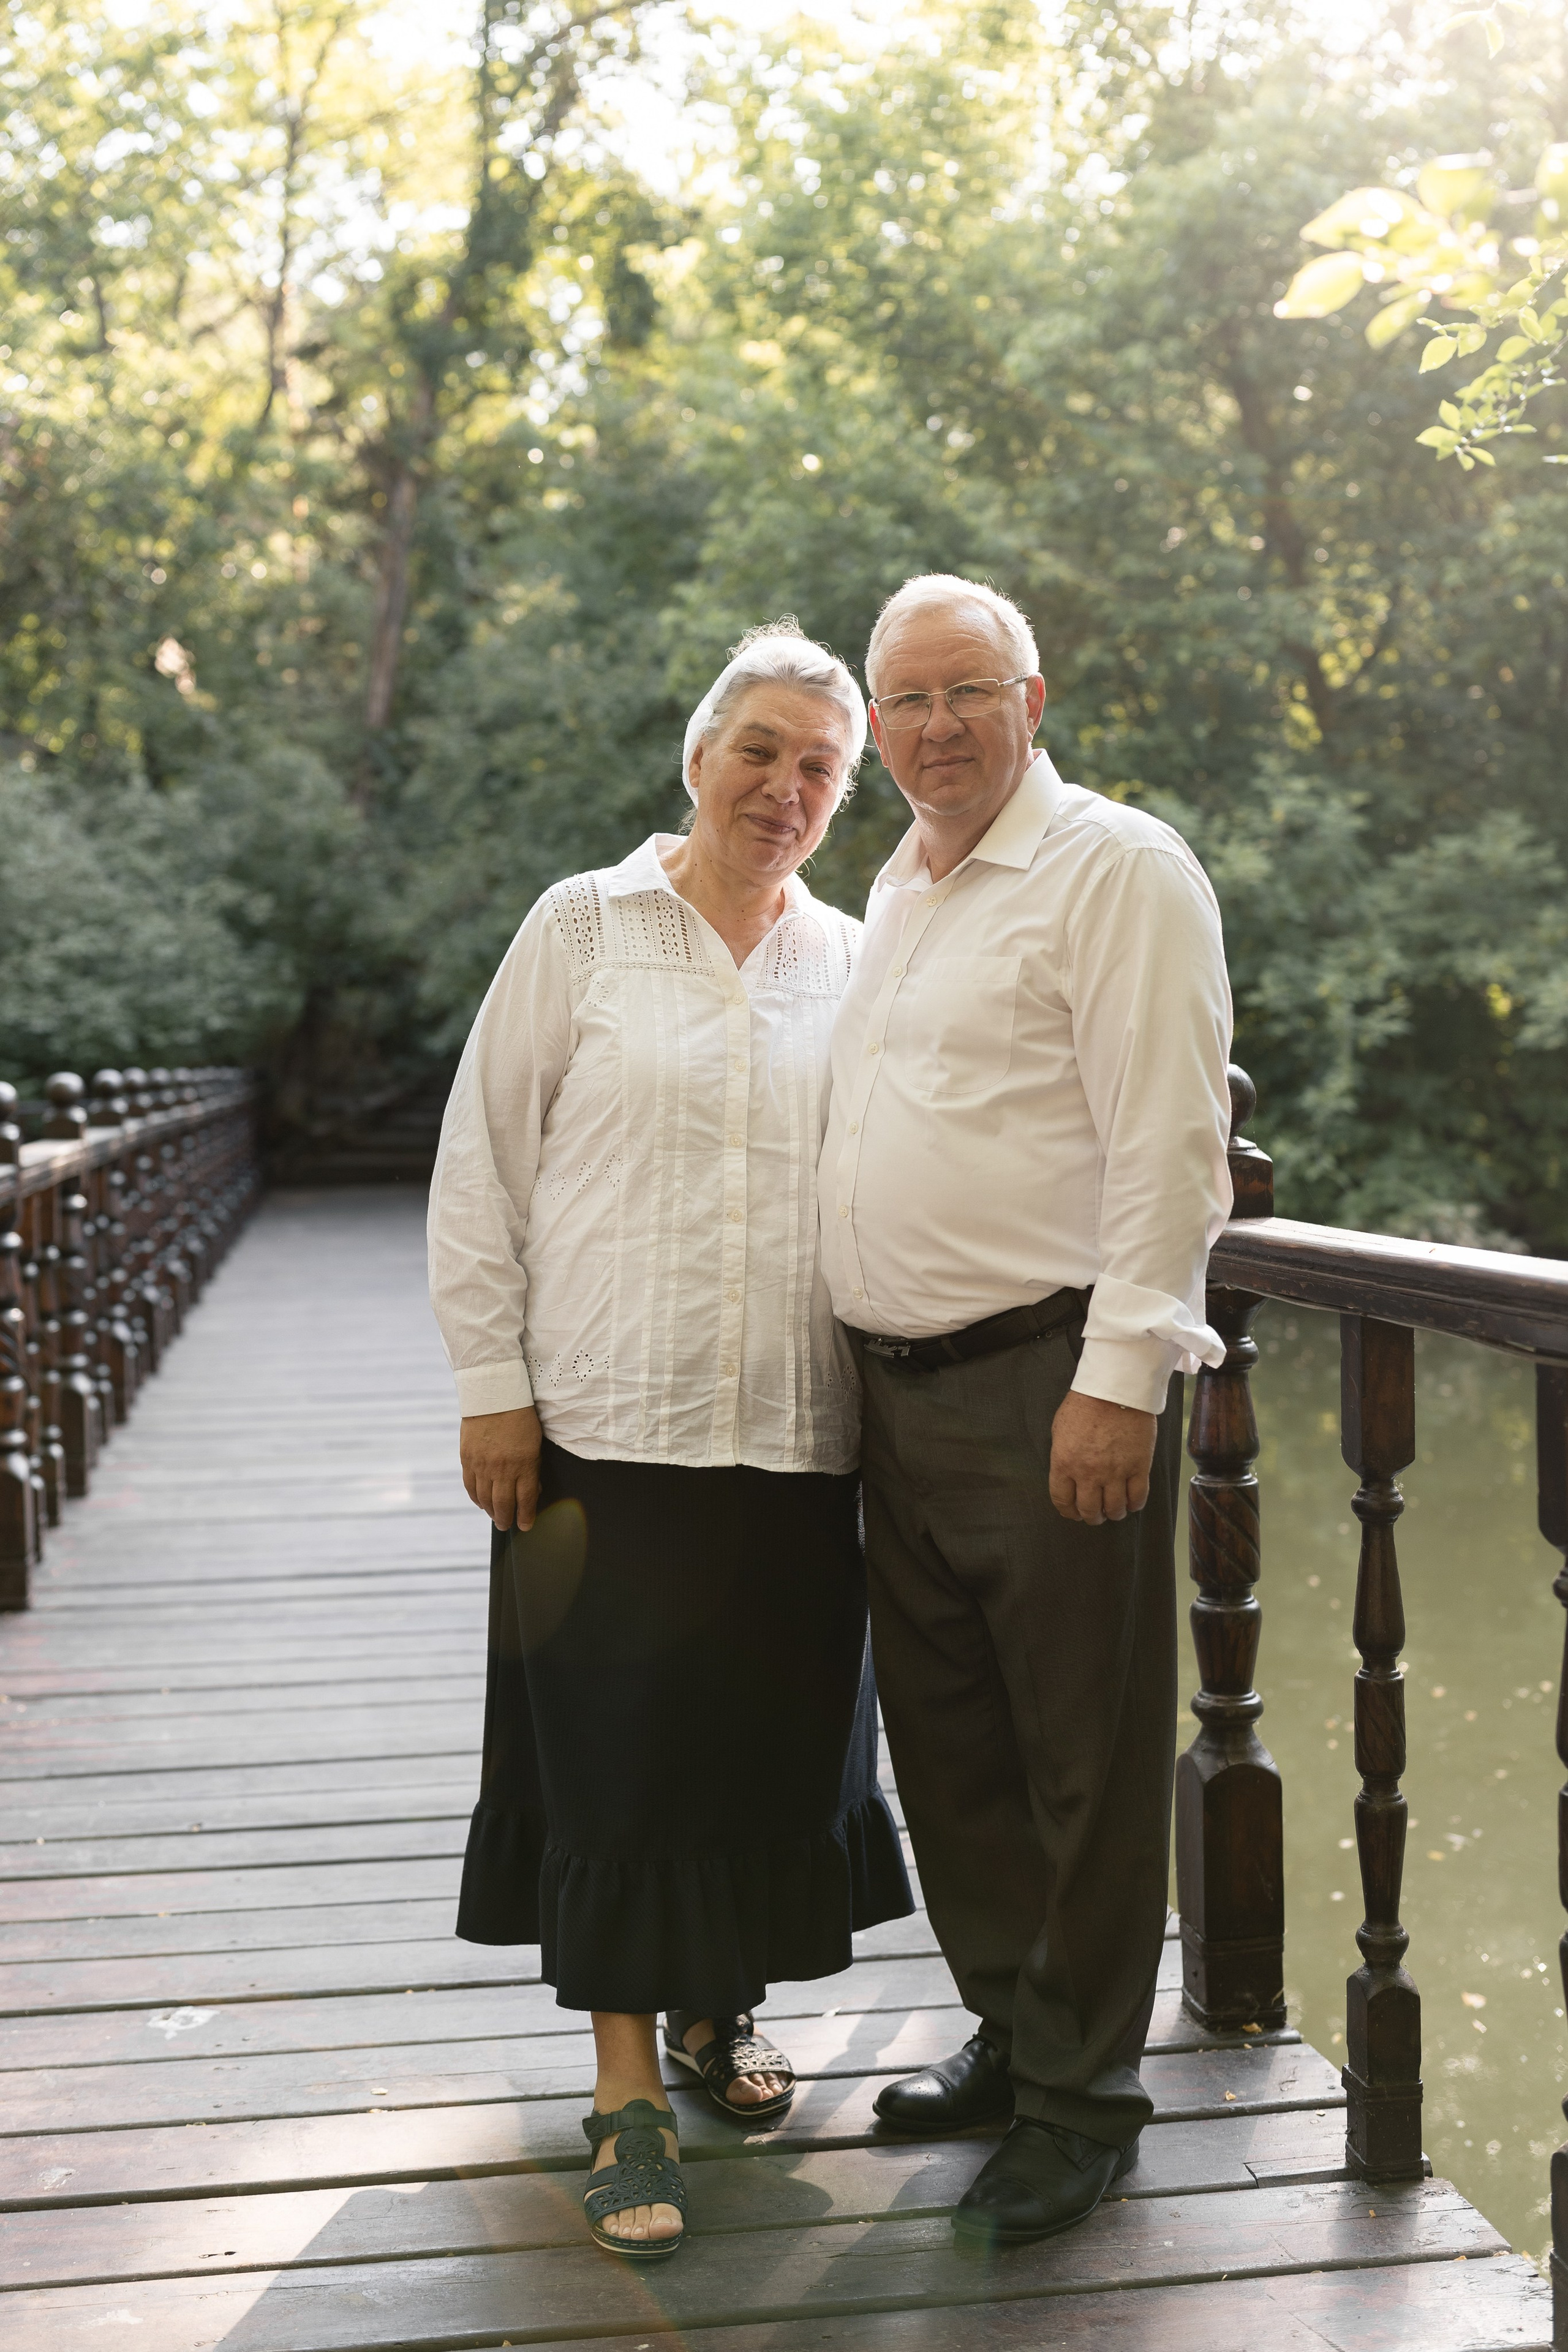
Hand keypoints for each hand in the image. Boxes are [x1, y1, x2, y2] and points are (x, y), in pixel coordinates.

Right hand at [460, 1406, 542, 1530]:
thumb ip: (532, 1468)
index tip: (526, 1526)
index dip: (526, 1517)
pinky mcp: (467, 1459)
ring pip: (485, 1499)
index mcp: (524, 1464)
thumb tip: (532, 1490)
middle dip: (507, 1519)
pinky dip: (476, 1498)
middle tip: (507, 1526)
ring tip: (496, 1517)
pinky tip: (481, 1503)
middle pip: (503, 1504)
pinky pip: (470, 1486)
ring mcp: (482, 1465)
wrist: (493, 1394)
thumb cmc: (520, 1416)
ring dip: (491, 1512)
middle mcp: (503, 1468)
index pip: (526, 1500)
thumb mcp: (535, 1443)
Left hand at [1049, 1390, 1157, 1525]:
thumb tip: (1067, 1476)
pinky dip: (1135, 1505)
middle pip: (1089, 1510)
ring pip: (1115, 1508)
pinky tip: (1132, 1503)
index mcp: (1064, 1463)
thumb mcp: (1060, 1430)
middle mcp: (1089, 1473)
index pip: (1062, 1501)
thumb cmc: (1086, 1403)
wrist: (1116, 1388)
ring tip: (1114, 1510)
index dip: (1068, 1512)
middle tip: (1095, 1514)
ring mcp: (1115, 1472)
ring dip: (1114, 1514)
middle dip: (1091, 1516)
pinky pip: (1138, 1497)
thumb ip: (1063, 1456)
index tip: (1073, 1513)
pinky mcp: (1139, 1467)